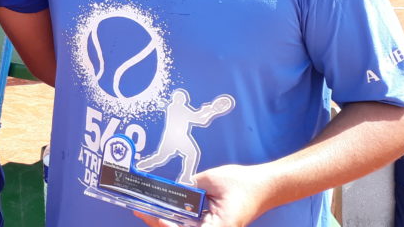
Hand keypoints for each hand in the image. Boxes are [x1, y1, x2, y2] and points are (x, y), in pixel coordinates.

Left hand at [132, 164, 271, 226]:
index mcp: (219, 226)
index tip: (155, 217)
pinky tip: (160, 209)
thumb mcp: (212, 180)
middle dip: (159, 222)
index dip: (169, 226)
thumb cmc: (243, 184)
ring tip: (144, 210)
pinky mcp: (209, 224)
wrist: (264, 186)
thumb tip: (169, 188)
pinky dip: (174, 217)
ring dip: (164, 220)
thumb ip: (190, 186)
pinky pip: (189, 223)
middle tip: (139, 211)